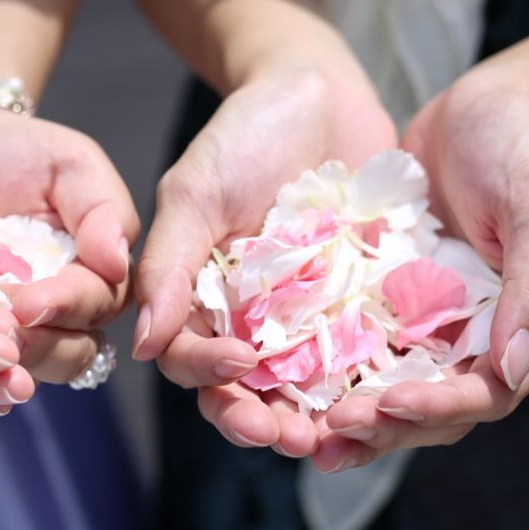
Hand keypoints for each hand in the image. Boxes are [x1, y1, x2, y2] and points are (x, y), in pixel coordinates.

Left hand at [0, 103, 139, 382]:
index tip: (28, 303)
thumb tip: (118, 261)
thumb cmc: (10, 149)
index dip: (66, 309)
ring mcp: (4, 333)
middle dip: (36, 348)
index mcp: (91, 276)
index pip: (96, 306)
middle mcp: (55, 316)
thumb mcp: (67, 162)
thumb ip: (102, 207)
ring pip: (20, 373)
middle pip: (68, 355)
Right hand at [135, 64, 397, 454]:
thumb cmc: (243, 134)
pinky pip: (362, 356)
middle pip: (246, 391)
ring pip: (304, 388)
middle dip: (262, 419)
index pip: (191, 358)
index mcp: (199, 300)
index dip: (207, 374)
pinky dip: (369, 383)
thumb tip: (141, 345)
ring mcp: (305, 318)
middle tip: (287, 437)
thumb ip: (167, 264)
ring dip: (316, 419)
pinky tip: (387, 397)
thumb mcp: (196, 192)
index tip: (234, 365)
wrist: (317, 92)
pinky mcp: (357, 307)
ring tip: (338, 435)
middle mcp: (249, 320)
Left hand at [316, 67, 528, 470]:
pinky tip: (281, 381)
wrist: (481, 104)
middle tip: (325, 437)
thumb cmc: (521, 149)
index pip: (480, 395)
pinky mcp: (389, 301)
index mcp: (523, 330)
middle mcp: (475, 339)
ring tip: (297, 434)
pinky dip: (327, 371)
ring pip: (386, 389)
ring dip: (347, 416)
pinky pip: (357, 348)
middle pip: (427, 410)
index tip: (385, 405)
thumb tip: (512, 370)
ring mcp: (429, 323)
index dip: (434, 409)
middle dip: (379, 429)